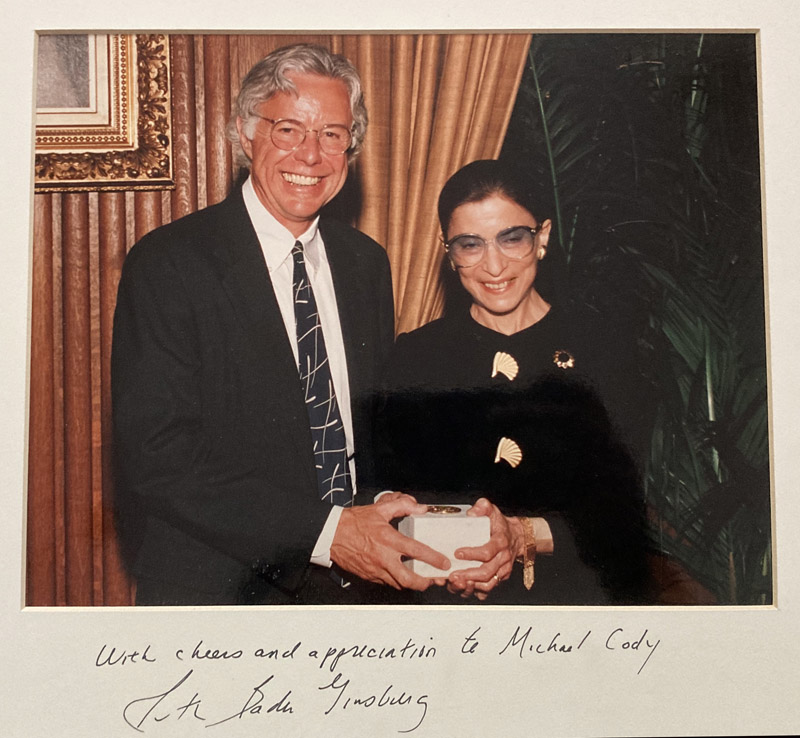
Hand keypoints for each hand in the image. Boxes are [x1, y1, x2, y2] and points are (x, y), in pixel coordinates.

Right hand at [330, 494, 450, 589]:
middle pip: (409, 579)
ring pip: (398, 585)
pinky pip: (386, 583)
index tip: (444, 563)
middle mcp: (383, 558)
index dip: (434, 559)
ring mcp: (375, 569)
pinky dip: (396, 581)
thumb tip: (420, 508)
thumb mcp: (379, 509)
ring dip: (412, 584)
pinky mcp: (368, 576)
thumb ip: (402, 506)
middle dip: (425, 582)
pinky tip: (402, 576)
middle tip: (434, 580)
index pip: (417, 552)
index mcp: (388, 540)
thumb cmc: (354, 521)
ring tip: (421, 580)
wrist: (331, 534)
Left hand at [447, 498, 523, 600]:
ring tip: (455, 583)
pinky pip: (489, 589)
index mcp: (500, 542)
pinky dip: (476, 591)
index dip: (472, 554)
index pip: (487, 551)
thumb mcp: (493, 511)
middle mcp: (503, 558)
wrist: (517, 536)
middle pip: (487, 572)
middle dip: (468, 575)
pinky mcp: (500, 577)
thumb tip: (472, 512)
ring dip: (471, 586)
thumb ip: (483, 507)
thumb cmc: (500, 524)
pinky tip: (463, 588)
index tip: (457, 553)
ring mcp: (503, 570)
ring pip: (488, 584)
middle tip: (452, 575)